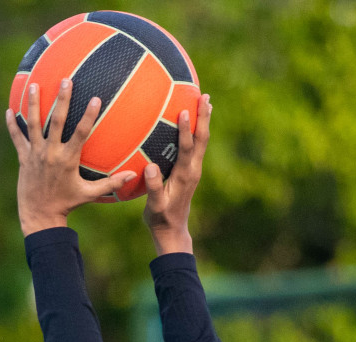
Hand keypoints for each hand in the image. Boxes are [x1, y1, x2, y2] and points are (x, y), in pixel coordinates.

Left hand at [6, 78, 137, 235]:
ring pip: (33, 124)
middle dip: (61, 100)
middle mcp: (51, 153)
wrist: (39, 216)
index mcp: (68, 159)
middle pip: (56, 121)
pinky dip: (12, 124)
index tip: (96, 98)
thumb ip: (111, 183)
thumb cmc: (67, 204)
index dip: (89, 116)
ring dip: (32, 104)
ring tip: (33, 84)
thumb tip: (133, 175)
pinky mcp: (23, 158)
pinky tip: (9, 109)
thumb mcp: (90, 194)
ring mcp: (35, 154)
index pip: (80, 133)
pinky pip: (16, 138)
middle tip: (65, 80)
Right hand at [141, 94, 211, 255]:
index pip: (187, 148)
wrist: (172, 230)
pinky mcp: (191, 171)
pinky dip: (197, 131)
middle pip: (202, 139)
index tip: (183, 111)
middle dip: (203, 117)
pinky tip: (193, 122)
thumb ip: (153, 187)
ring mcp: (194, 170)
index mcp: (184, 175)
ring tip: (205, 101)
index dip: (186, 130)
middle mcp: (193, 170)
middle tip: (204, 96)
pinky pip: (196, 146)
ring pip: (202, 141)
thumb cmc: (160, 218)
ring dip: (204, 120)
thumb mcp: (154, 205)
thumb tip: (150, 167)